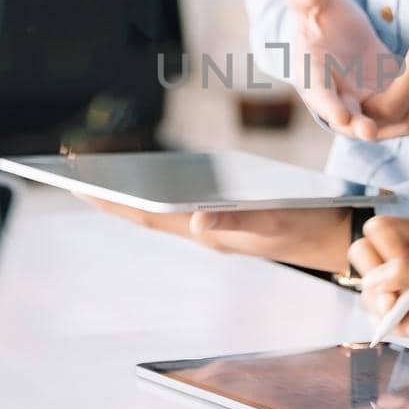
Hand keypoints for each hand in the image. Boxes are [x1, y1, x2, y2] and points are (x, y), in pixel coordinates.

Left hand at [82, 195, 352, 272]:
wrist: (340, 235)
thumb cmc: (310, 224)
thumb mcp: (277, 220)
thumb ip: (238, 221)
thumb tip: (194, 220)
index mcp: (209, 232)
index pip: (146, 214)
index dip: (109, 201)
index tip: (73, 185)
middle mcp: (204, 229)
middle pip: (145, 210)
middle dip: (107, 195)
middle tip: (69, 173)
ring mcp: (214, 224)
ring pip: (160, 208)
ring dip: (127, 193)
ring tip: (95, 175)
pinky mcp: (226, 217)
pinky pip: (179, 204)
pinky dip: (156, 191)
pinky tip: (146, 179)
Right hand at [286, 0, 408, 140]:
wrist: (337, 35)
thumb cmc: (318, 18)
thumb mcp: (308, 1)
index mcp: (314, 79)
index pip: (321, 97)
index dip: (329, 108)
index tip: (342, 117)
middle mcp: (342, 102)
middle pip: (359, 122)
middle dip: (365, 129)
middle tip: (370, 131)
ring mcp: (370, 107)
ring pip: (395, 120)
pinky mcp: (393, 101)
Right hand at [348, 217, 408, 368]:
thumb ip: (408, 275)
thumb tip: (373, 279)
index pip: (381, 228)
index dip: (385, 251)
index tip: (399, 274)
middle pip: (365, 254)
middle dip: (378, 285)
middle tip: (395, 303)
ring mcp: (403, 282)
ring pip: (368, 288)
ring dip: (391, 311)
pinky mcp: (401, 307)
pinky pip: (378, 313)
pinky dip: (398, 325)